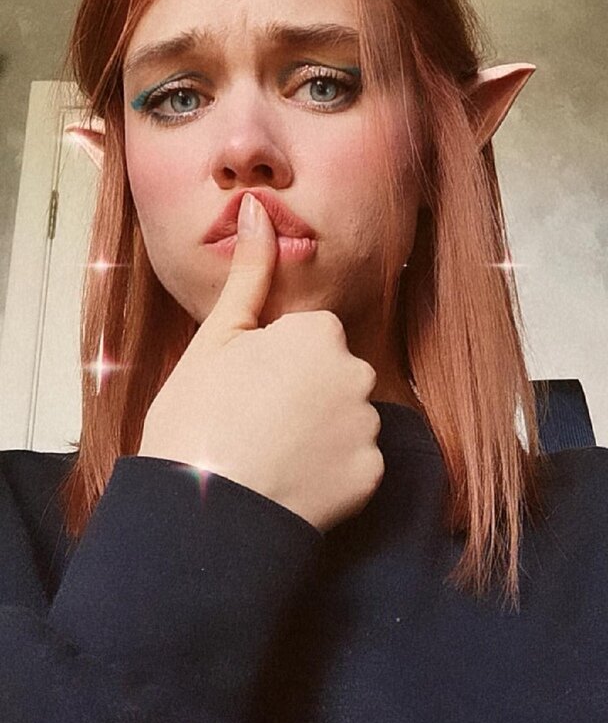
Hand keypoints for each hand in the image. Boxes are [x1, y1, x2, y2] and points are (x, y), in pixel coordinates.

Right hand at [138, 193, 383, 532]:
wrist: (202, 512)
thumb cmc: (197, 418)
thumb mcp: (216, 339)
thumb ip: (249, 274)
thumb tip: (257, 209)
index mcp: (319, 333)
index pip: (309, 335)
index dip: (275, 360)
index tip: (246, 387)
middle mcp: (356, 373)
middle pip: (334, 374)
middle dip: (305, 392)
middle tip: (256, 421)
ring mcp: (367, 428)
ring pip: (346, 419)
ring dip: (320, 433)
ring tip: (271, 455)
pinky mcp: (371, 477)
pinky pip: (355, 464)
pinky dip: (331, 473)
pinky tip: (293, 482)